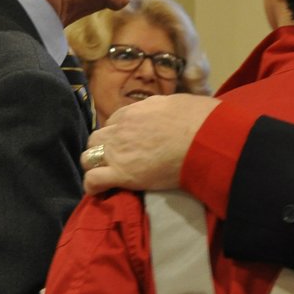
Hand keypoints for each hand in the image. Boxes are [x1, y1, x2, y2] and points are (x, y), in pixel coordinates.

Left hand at [81, 93, 219, 193]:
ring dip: (96, 165)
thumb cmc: (200, 119)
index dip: (119, 133)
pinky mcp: (123, 174)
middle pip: (97, 138)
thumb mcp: (176, 102)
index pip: (114, 122)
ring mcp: (118, 152)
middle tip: (118, 159)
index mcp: (133, 112)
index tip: (129, 143)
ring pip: (88, 157)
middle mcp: (120, 129)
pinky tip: (99, 190)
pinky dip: (93, 186)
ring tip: (109, 174)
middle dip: (103, 148)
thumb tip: (164, 112)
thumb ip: (162, 108)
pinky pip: (93, 180)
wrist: (205, 139)